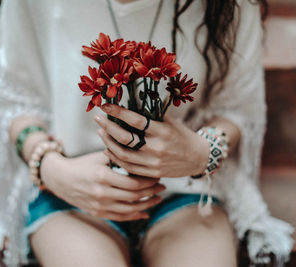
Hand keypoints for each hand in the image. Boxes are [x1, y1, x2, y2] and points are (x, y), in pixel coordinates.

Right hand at [40, 151, 165, 220]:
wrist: (60, 178)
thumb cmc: (82, 164)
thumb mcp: (100, 156)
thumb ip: (120, 156)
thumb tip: (143, 154)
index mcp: (103, 176)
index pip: (134, 182)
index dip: (149, 180)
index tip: (157, 175)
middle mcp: (101, 193)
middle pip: (134, 196)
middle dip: (151, 191)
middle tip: (162, 186)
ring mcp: (99, 205)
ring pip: (130, 209)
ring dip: (147, 204)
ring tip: (158, 199)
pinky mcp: (97, 212)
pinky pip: (120, 217)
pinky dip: (135, 216)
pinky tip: (145, 212)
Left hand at [95, 104, 209, 177]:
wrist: (197, 158)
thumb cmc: (182, 136)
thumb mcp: (170, 122)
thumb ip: (152, 115)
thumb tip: (130, 103)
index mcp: (163, 131)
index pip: (136, 120)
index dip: (118, 112)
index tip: (105, 105)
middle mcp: (157, 147)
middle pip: (125, 138)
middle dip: (107, 127)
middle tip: (97, 118)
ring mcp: (153, 162)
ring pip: (122, 154)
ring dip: (107, 142)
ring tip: (100, 132)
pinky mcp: (151, 172)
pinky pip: (127, 166)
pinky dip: (115, 157)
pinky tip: (108, 148)